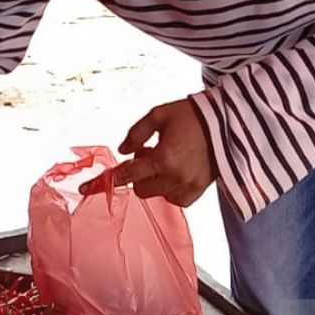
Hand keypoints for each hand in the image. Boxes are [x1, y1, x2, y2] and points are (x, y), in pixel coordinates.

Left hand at [81, 99, 215, 206]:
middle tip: (149, 152)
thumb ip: (136, 133)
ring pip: (156, 194)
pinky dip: (169, 188)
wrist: (230, 124)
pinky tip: (176, 171)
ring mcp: (188, 187)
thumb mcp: (159, 115)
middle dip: (137, 174)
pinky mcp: (199, 192)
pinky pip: (174, 200)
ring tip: (167, 158)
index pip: (127, 175)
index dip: (106, 181)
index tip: (85, 189)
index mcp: (163, 158)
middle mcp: (175, 177)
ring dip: (154, 180)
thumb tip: (122, 151)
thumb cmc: (193, 115)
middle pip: (139, 188)